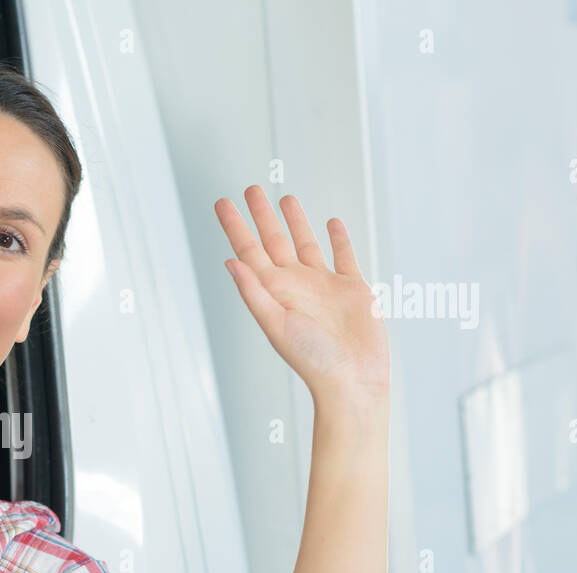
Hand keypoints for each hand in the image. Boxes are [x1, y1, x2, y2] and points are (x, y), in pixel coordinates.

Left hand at [215, 186, 388, 403]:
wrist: (353, 379)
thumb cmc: (312, 359)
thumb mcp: (276, 324)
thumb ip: (254, 292)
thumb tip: (229, 262)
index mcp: (273, 292)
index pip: (249, 251)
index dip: (235, 226)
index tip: (223, 203)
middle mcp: (296, 284)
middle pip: (274, 241)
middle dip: (261, 215)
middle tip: (250, 188)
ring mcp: (324, 285)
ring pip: (306, 243)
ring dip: (295, 222)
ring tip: (285, 198)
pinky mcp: (352, 288)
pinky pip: (343, 255)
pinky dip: (338, 238)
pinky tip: (331, 223)